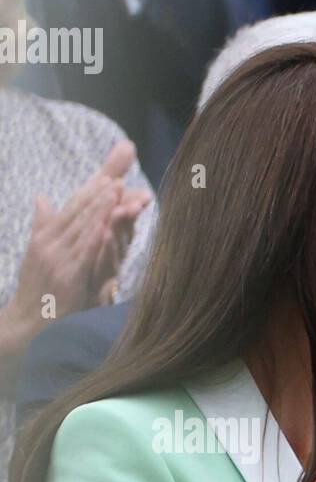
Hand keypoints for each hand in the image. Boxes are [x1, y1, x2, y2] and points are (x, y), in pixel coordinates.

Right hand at [0, 140, 149, 358]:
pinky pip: (84, 254)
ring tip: (118, 184)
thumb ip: (45, 225)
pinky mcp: (67, 276)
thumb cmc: (37, 290)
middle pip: (83, 205)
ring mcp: (59, 257)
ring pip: (84, 226)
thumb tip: (43, 198)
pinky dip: (95, 238)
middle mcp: (52, 240)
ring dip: (102, 204)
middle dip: (104, 182)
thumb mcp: (41, 253)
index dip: (98, 180)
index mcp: (49, 233)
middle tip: (125, 157)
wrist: (25, 324)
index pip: (78, 200)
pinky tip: (108, 226)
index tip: (118, 161)